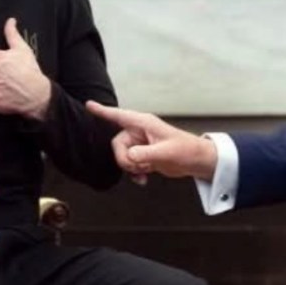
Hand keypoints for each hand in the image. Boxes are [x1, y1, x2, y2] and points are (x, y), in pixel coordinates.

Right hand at [85, 101, 217, 182]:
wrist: (196, 162)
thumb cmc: (186, 150)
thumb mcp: (166, 152)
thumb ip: (145, 153)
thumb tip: (128, 156)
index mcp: (144, 123)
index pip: (119, 116)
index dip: (103, 111)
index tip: (88, 105)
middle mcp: (140, 132)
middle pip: (117, 144)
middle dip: (124, 158)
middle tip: (138, 166)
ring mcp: (141, 145)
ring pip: (122, 156)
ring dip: (131, 167)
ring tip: (146, 171)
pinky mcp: (144, 156)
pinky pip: (130, 164)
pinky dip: (134, 173)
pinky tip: (143, 179)